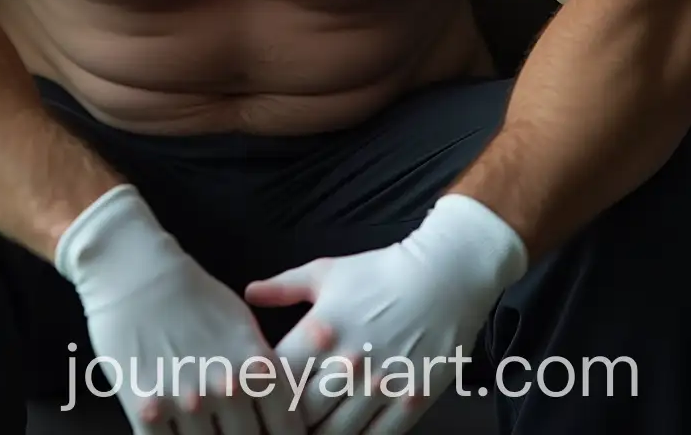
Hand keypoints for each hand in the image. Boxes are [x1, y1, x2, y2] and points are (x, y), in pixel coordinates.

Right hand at [56, 184, 304, 434]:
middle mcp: (227, 388)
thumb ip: (262, 370)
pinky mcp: (146, 412)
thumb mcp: (243, 326)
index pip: (287, 429)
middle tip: (234, 432)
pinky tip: (175, 432)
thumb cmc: (192, 296)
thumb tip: (278, 409)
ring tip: (207, 431)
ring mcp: (186, 403)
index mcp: (257, 365)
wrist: (136, 273)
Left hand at [246, 194, 527, 434]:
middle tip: (279, 423)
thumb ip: (283, 287)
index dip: (262, 394)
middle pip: (301, 415)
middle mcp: (347, 364)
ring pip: (335, 434)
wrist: (443, 277)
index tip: (257, 399)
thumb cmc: (379, 273)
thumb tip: (248, 294)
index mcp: (320, 331)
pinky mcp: (410, 402)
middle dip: (287, 421)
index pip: (275, 380)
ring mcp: (380, 387)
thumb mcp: (325, 272)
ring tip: (310, 431)